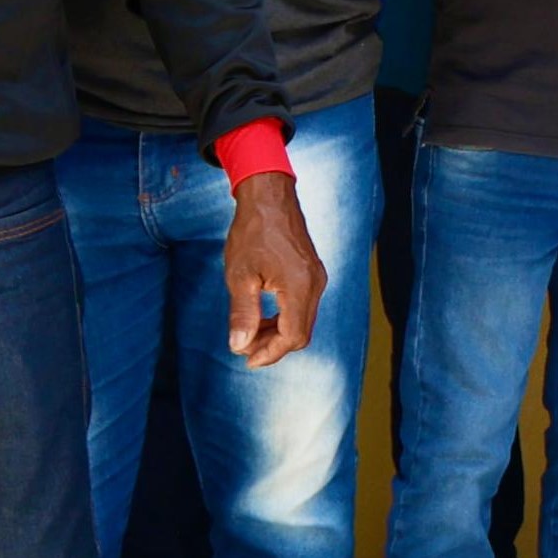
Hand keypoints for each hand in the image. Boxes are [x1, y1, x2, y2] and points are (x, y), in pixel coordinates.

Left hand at [223, 171, 323, 369]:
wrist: (270, 198)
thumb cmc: (252, 233)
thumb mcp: (240, 276)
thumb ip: (243, 313)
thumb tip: (240, 346)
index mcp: (299, 286)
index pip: (292, 336)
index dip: (270, 353)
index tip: (245, 359)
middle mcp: (315, 284)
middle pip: (302, 332)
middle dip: (273, 347)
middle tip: (244, 349)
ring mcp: (317, 277)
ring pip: (303, 320)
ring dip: (278, 333)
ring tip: (249, 334)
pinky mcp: (312, 272)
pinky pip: (304, 306)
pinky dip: (284, 318)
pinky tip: (263, 315)